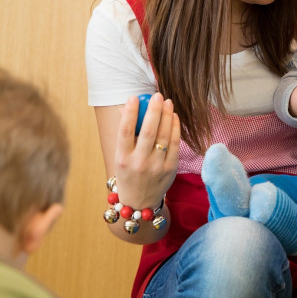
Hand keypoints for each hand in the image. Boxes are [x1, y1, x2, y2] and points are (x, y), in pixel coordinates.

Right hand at [114, 93, 179, 208]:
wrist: (139, 202)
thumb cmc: (129, 172)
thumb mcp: (120, 156)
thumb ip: (125, 134)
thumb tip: (129, 107)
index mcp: (122, 158)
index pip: (125, 131)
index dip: (130, 112)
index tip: (134, 97)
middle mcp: (138, 163)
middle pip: (148, 132)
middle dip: (154, 111)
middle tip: (157, 95)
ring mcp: (156, 167)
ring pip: (164, 136)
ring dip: (167, 116)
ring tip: (167, 102)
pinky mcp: (170, 169)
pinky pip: (175, 144)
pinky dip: (175, 128)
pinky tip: (174, 117)